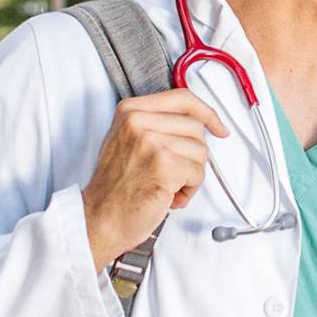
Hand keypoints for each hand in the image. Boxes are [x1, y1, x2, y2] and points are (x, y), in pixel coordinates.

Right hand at [82, 89, 228, 270]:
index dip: (206, 113)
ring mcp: (151, 142)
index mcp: (130, 110)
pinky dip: (189, 190)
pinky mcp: (164, 165)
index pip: (182, 98)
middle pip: (196, 127)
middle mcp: (138, 122)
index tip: (217, 126)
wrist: (99, 219)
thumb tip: (197, 120)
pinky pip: (198, 173)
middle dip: (193, 155)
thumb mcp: (128, 140)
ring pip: (201, 151)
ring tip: (167, 185)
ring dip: (191, 175)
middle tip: (174, 172)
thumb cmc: (115, 187)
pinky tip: (169, 196)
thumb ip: (157, 123)